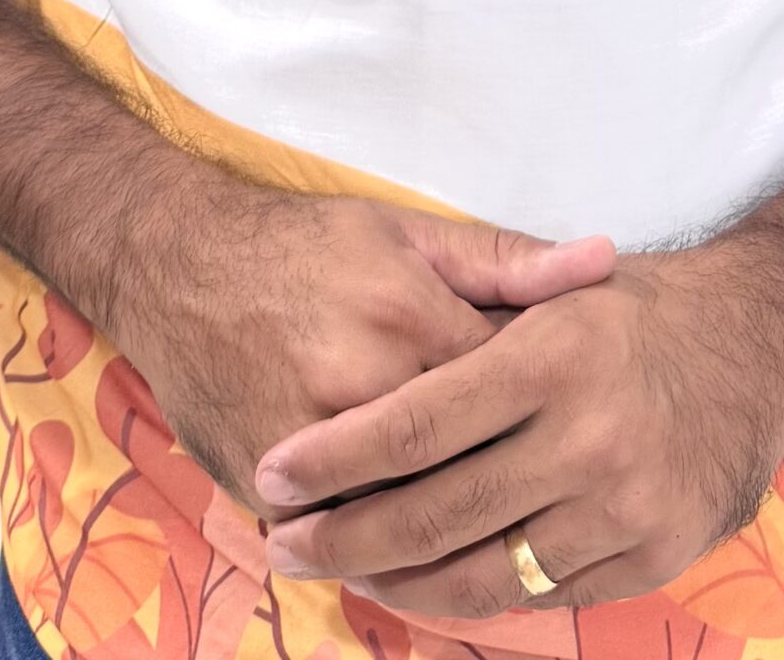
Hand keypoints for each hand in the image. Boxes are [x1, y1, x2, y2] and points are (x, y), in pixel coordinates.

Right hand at [122, 168, 616, 522]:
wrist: (178, 263)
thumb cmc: (307, 244)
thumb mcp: (410, 234)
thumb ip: (509, 260)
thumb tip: (604, 261)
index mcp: (411, 318)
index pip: (512, 390)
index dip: (548, 410)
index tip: (574, 418)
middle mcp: (362, 386)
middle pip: (467, 465)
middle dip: (514, 482)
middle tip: (549, 488)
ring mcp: (310, 445)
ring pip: (407, 517)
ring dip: (455, 532)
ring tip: (499, 530)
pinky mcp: (264, 486)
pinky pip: (342, 535)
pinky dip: (384, 548)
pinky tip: (424, 550)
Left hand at [253, 242, 783, 618]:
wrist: (763, 340)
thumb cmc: (639, 308)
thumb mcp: (561, 288)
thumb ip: (474, 319)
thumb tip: (368, 371)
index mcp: (552, 356)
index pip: (415, 423)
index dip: (335, 458)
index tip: (274, 473)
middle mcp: (588, 437)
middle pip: (435, 510)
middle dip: (344, 535)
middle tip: (282, 540)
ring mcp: (623, 507)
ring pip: (482, 571)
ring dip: (397, 580)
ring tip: (340, 569)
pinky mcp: (651, 557)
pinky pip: (541, 595)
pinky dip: (472, 596)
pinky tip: (426, 585)